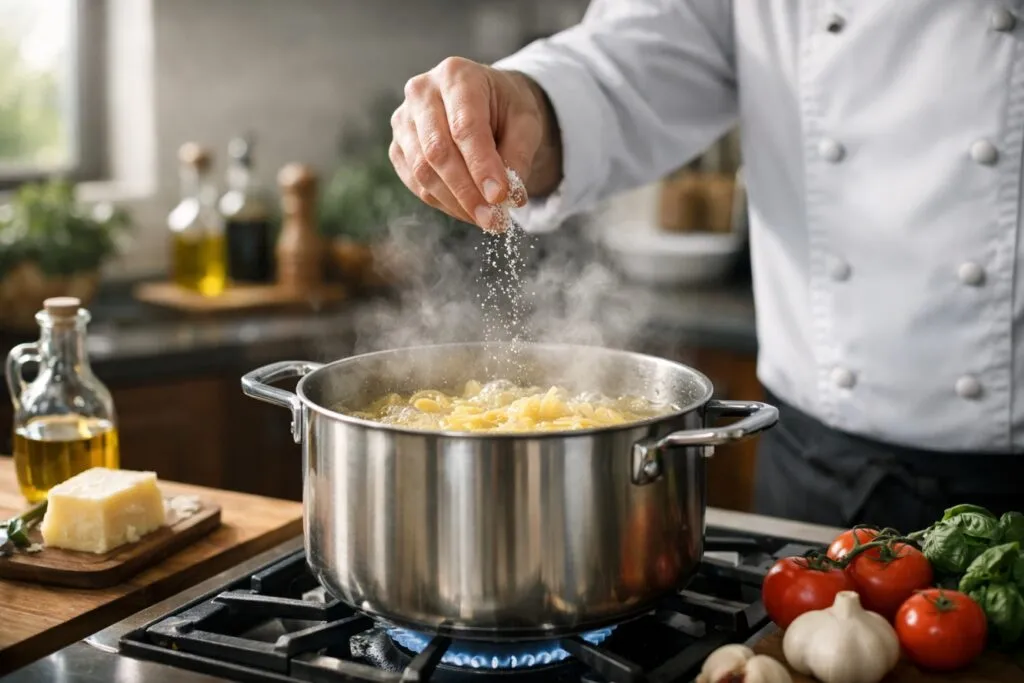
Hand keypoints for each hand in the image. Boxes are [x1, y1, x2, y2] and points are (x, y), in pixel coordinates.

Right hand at [390, 57, 558, 229]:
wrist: (484, 101)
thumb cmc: (505, 108)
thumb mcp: (525, 122)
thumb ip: (518, 155)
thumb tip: (509, 197)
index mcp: (456, 75)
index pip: (465, 127)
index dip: (482, 166)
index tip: (500, 197)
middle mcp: (421, 92)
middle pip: (438, 151)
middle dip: (467, 192)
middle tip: (493, 220)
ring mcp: (403, 121)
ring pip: (423, 171)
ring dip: (455, 203)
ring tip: (486, 219)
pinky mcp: (397, 147)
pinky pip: (416, 183)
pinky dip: (443, 203)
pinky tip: (468, 210)